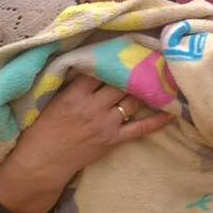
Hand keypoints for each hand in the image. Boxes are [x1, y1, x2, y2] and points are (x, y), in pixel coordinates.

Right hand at [0, 76, 172, 212]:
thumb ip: (70, 86)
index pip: (98, 71)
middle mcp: (93, 107)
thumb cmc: (41, 131)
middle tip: (148, 60)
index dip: (112, 60)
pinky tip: (172, 112)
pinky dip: (157, 121)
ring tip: (160, 78)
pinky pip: (140, 128)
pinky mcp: (113, 140)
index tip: (124, 50)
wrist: (40, 163)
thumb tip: (88, 67)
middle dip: (134, 72)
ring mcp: (105, 123)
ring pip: (132, 101)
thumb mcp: (51, 101)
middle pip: (120, 84)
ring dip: (147, 90)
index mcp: (74, 95)